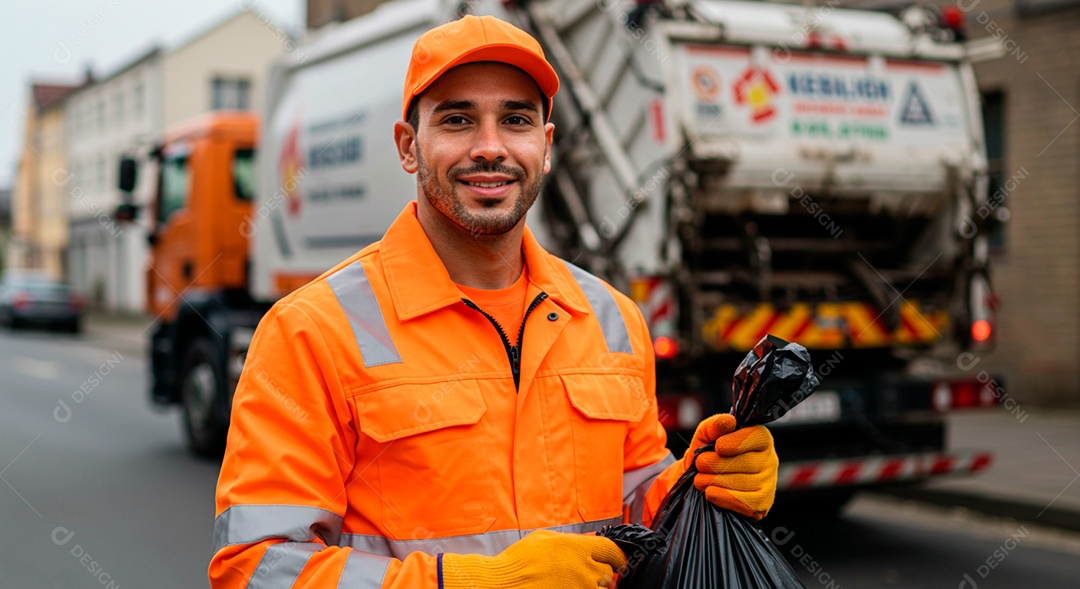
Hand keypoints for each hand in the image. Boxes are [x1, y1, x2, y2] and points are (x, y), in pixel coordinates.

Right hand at [440, 529, 626, 587]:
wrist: (505, 583)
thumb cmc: (520, 560)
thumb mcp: (546, 538)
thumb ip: (571, 540)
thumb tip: (586, 542)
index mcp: (579, 548)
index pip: (613, 550)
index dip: (617, 555)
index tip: (616, 560)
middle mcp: (585, 569)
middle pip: (608, 573)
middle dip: (601, 573)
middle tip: (585, 573)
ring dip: (591, 586)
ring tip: (571, 582)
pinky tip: (565, 588)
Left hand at [683, 413, 777, 519]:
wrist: (701, 483)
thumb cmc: (707, 456)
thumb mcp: (705, 437)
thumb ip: (713, 426)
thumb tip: (729, 421)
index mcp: (760, 438)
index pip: (756, 437)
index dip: (735, 442)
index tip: (718, 446)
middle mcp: (770, 459)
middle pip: (746, 462)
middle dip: (716, 464)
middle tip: (699, 464)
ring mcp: (769, 483)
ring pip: (743, 482)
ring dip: (714, 481)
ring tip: (700, 479)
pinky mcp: (763, 503)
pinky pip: (744, 502)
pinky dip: (723, 497)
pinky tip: (710, 492)